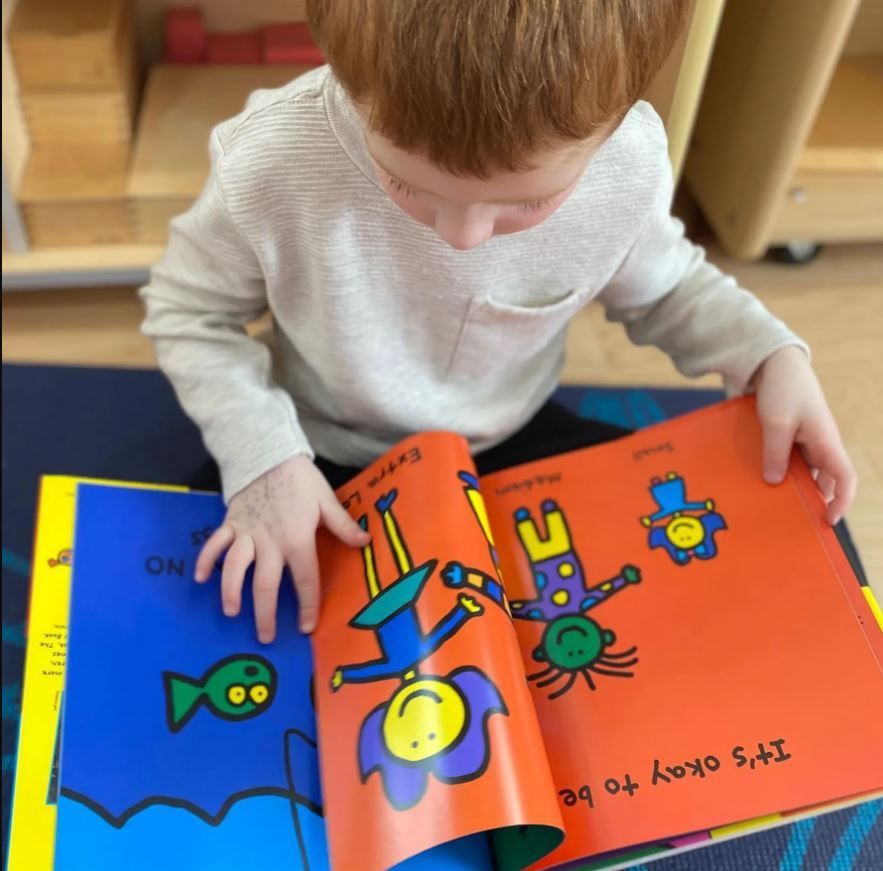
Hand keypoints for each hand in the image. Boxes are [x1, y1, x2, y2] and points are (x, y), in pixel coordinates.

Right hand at [194, 455, 369, 639]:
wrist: (268, 452)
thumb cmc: (301, 478)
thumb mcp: (326, 500)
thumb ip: (343, 525)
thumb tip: (365, 542)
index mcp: (296, 540)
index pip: (304, 580)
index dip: (307, 605)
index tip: (306, 627)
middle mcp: (269, 542)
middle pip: (266, 584)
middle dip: (265, 613)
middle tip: (266, 636)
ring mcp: (246, 534)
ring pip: (236, 569)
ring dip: (232, 592)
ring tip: (232, 612)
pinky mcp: (230, 523)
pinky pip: (215, 545)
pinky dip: (206, 561)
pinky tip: (201, 579)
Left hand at [752, 346, 855, 523]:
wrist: (774, 363)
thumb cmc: (782, 390)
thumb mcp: (776, 423)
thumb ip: (776, 453)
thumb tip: (774, 482)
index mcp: (827, 441)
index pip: (845, 478)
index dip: (842, 501)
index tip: (829, 520)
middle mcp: (820, 444)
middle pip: (823, 480)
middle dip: (813, 500)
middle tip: (793, 521)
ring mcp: (804, 440)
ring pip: (803, 471)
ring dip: (792, 485)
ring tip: (773, 505)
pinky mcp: (787, 436)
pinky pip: (787, 459)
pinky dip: (778, 470)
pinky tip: (758, 480)